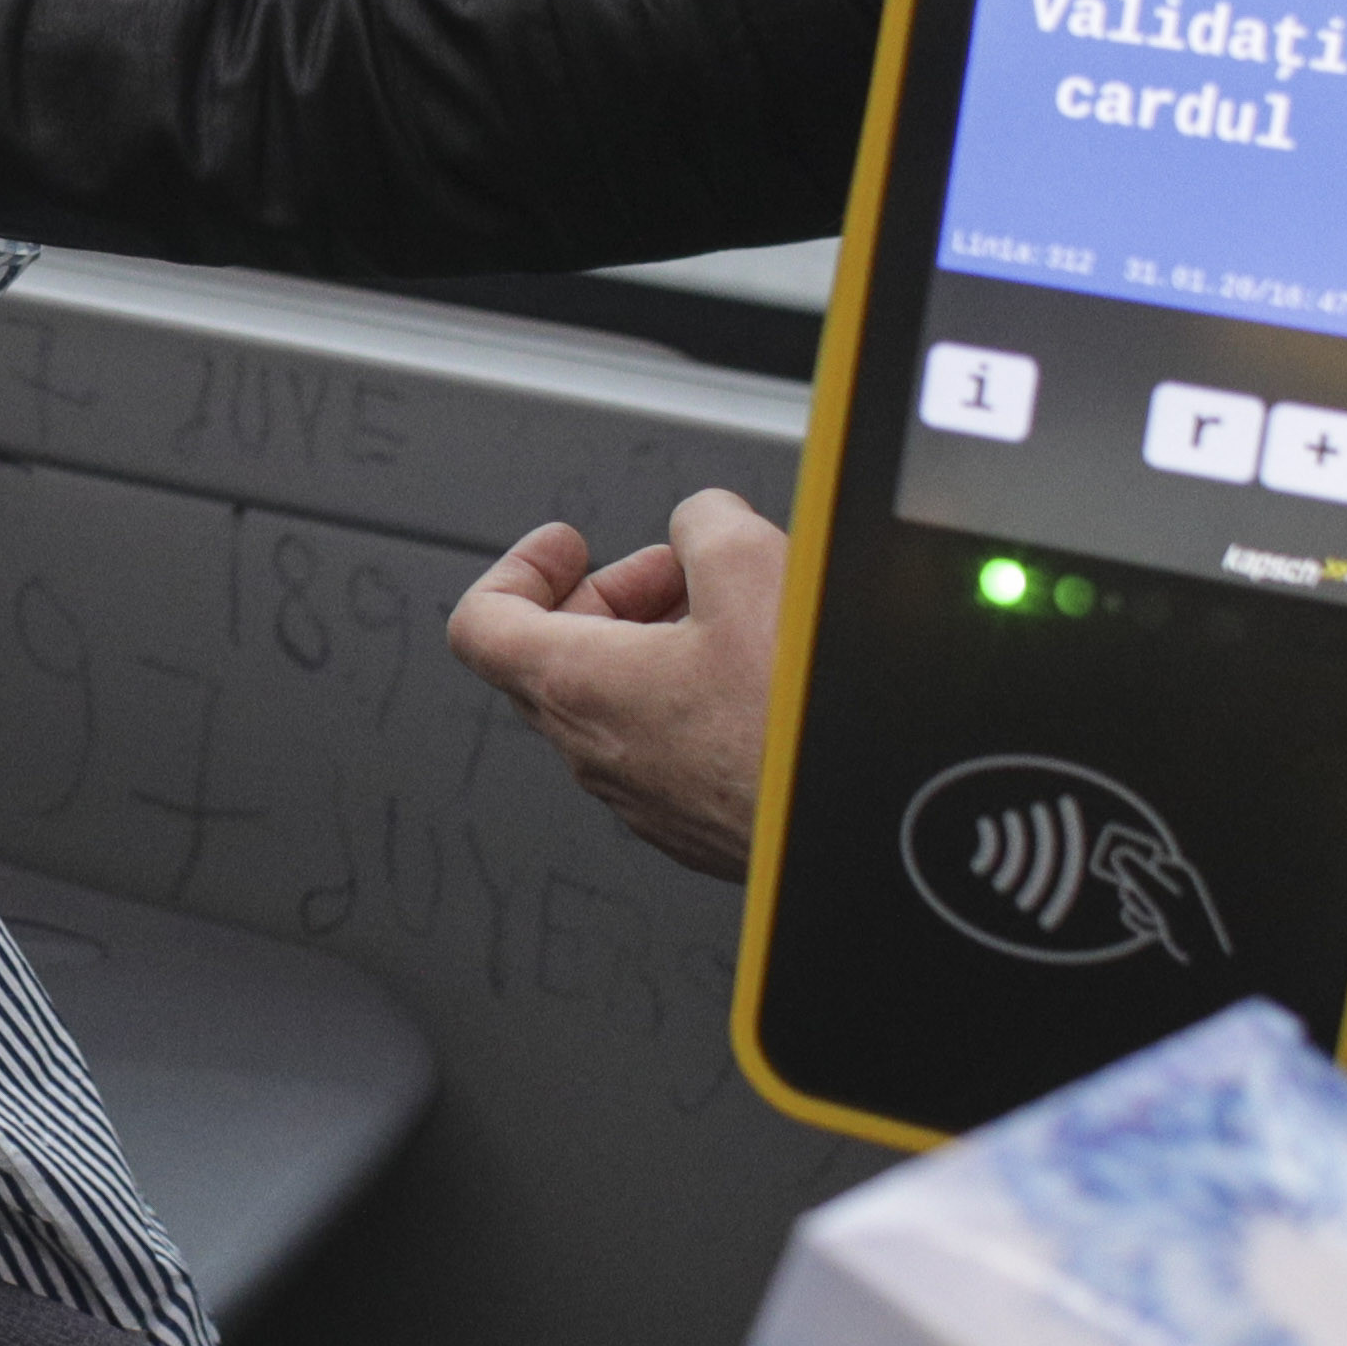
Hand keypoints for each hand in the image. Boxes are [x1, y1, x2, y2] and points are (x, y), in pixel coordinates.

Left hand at [446, 491, 788, 880]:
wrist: (864, 824)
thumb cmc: (795, 723)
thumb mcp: (751, 566)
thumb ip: (704, 522)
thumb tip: (703, 522)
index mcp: (579, 687)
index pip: (482, 625)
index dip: (518, 568)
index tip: (566, 545)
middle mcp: (596, 751)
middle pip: (556, 656)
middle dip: (612, 594)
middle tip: (673, 571)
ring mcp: (643, 795)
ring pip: (616, 701)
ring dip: (656, 642)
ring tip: (729, 615)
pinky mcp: (694, 821)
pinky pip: (663, 742)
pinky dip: (690, 694)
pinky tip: (757, 675)